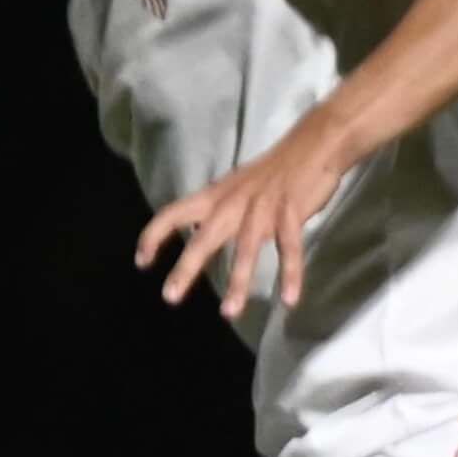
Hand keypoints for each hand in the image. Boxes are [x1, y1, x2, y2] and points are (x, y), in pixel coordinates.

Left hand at [136, 129, 349, 321]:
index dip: (154, 236)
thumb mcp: (234, 188)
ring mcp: (263, 208)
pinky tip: (289, 300)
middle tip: (170, 297)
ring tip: (228, 312)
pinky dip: (291, 274)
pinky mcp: (292, 212)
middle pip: (204, 237)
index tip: (141, 262)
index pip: (173, 213)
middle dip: (186, 268)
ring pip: (246, 248)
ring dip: (238, 282)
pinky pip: (290, 248)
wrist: (315, 143)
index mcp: (215, 196)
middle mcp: (233, 202)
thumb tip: (197, 234)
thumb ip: (216, 212)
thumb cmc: (273, 173)